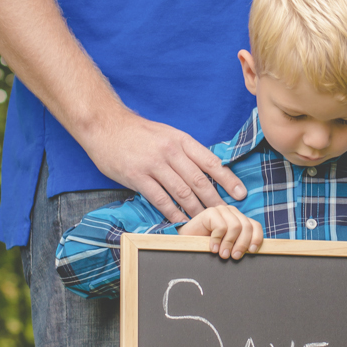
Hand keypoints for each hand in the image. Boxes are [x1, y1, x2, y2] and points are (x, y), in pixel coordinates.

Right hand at [82, 107, 246, 223]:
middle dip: (215, 199)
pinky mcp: (137, 176)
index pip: (211, 161)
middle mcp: (170, 151)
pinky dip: (172, 212)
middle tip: (226, 213)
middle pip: (199, 180)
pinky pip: (159, 198)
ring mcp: (153, 164)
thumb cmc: (138, 132)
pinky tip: (180, 221)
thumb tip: (206, 169)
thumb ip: (185, 151)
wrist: (105, 125)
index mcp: (181, 140)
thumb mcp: (167, 134)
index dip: (228, 179)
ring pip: (182, 191)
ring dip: (196, 209)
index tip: (241, 193)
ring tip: (206, 221)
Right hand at [180, 206, 264, 259]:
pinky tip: (212, 248)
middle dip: (242, 244)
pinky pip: (221, 227)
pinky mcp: (210, 212)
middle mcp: (232, 212)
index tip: (251, 251)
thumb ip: (240, 244)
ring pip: (236, 227)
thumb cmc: (208, 247)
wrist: (186, 243)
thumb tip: (252, 251)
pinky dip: (217, 240)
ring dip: (229, 244)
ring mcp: (221, 210)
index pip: (255, 226)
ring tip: (222, 254)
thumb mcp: (229, 246)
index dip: (256, 238)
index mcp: (239, 219)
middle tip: (234, 257)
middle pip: (247, 227)